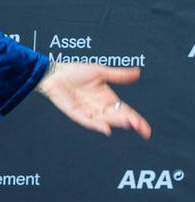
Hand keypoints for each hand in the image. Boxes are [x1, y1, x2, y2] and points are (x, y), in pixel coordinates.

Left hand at [36, 62, 150, 138]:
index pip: (126, 112)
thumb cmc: (76, 72)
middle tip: (139, 126)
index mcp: (108, 99)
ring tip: (128, 124)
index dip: (136, 120)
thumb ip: (119, 75)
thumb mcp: (101, 72)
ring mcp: (88, 112)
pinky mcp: (75, 113)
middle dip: (129, 122)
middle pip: (117, 118)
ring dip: (116, 123)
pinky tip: (106, 128)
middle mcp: (100, 108)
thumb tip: (137, 73)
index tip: (146, 129)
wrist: (56, 72)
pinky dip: (96, 125)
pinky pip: (87, 121)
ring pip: (105, 120)